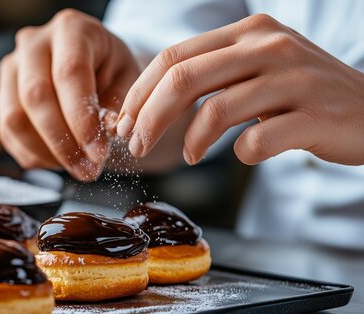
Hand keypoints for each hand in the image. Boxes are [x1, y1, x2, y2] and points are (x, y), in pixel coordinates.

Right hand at [0, 9, 139, 180]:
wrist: (91, 65)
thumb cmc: (112, 69)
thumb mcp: (127, 78)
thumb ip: (118, 102)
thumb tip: (104, 131)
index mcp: (70, 29)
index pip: (69, 74)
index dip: (82, 119)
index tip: (98, 153)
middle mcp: (33, 43)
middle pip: (35, 97)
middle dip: (63, 142)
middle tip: (88, 170)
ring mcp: (11, 69)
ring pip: (14, 119)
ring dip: (46, 154)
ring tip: (76, 168)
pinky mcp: (0, 95)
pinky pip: (7, 134)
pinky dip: (33, 155)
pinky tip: (59, 161)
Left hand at [117, 14, 363, 165]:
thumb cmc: (304, 95)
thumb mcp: (260, 67)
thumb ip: (213, 75)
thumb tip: (149, 105)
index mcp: (248, 31)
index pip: (174, 57)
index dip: (140, 93)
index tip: (124, 122)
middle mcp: (268, 47)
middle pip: (183, 79)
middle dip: (148, 118)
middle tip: (135, 145)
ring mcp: (293, 79)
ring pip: (215, 109)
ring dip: (188, 141)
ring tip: (187, 157)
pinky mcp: (313, 116)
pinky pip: (256, 141)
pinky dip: (238, 155)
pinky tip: (240, 156)